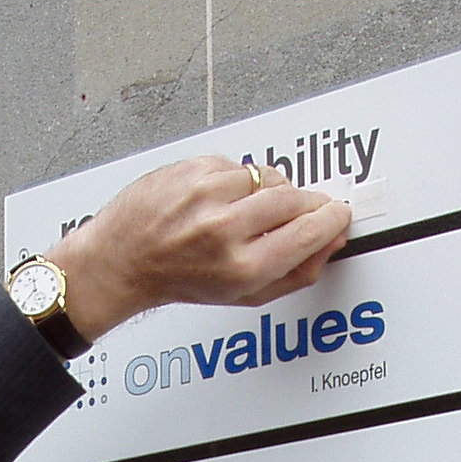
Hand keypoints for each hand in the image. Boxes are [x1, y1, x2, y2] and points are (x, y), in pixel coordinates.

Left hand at [43, 156, 352, 342]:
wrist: (123, 259)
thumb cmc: (180, 280)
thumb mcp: (245, 295)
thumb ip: (297, 272)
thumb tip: (331, 241)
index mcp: (242, 267)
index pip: (311, 230)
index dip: (331, 218)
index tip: (336, 214)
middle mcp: (225, 228)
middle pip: (295, 199)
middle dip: (307, 203)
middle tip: (303, 210)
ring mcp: (207, 194)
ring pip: (270, 177)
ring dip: (271, 191)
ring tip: (251, 209)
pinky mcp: (194, 169)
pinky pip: (239, 166)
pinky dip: (240, 179)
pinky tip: (222, 198)